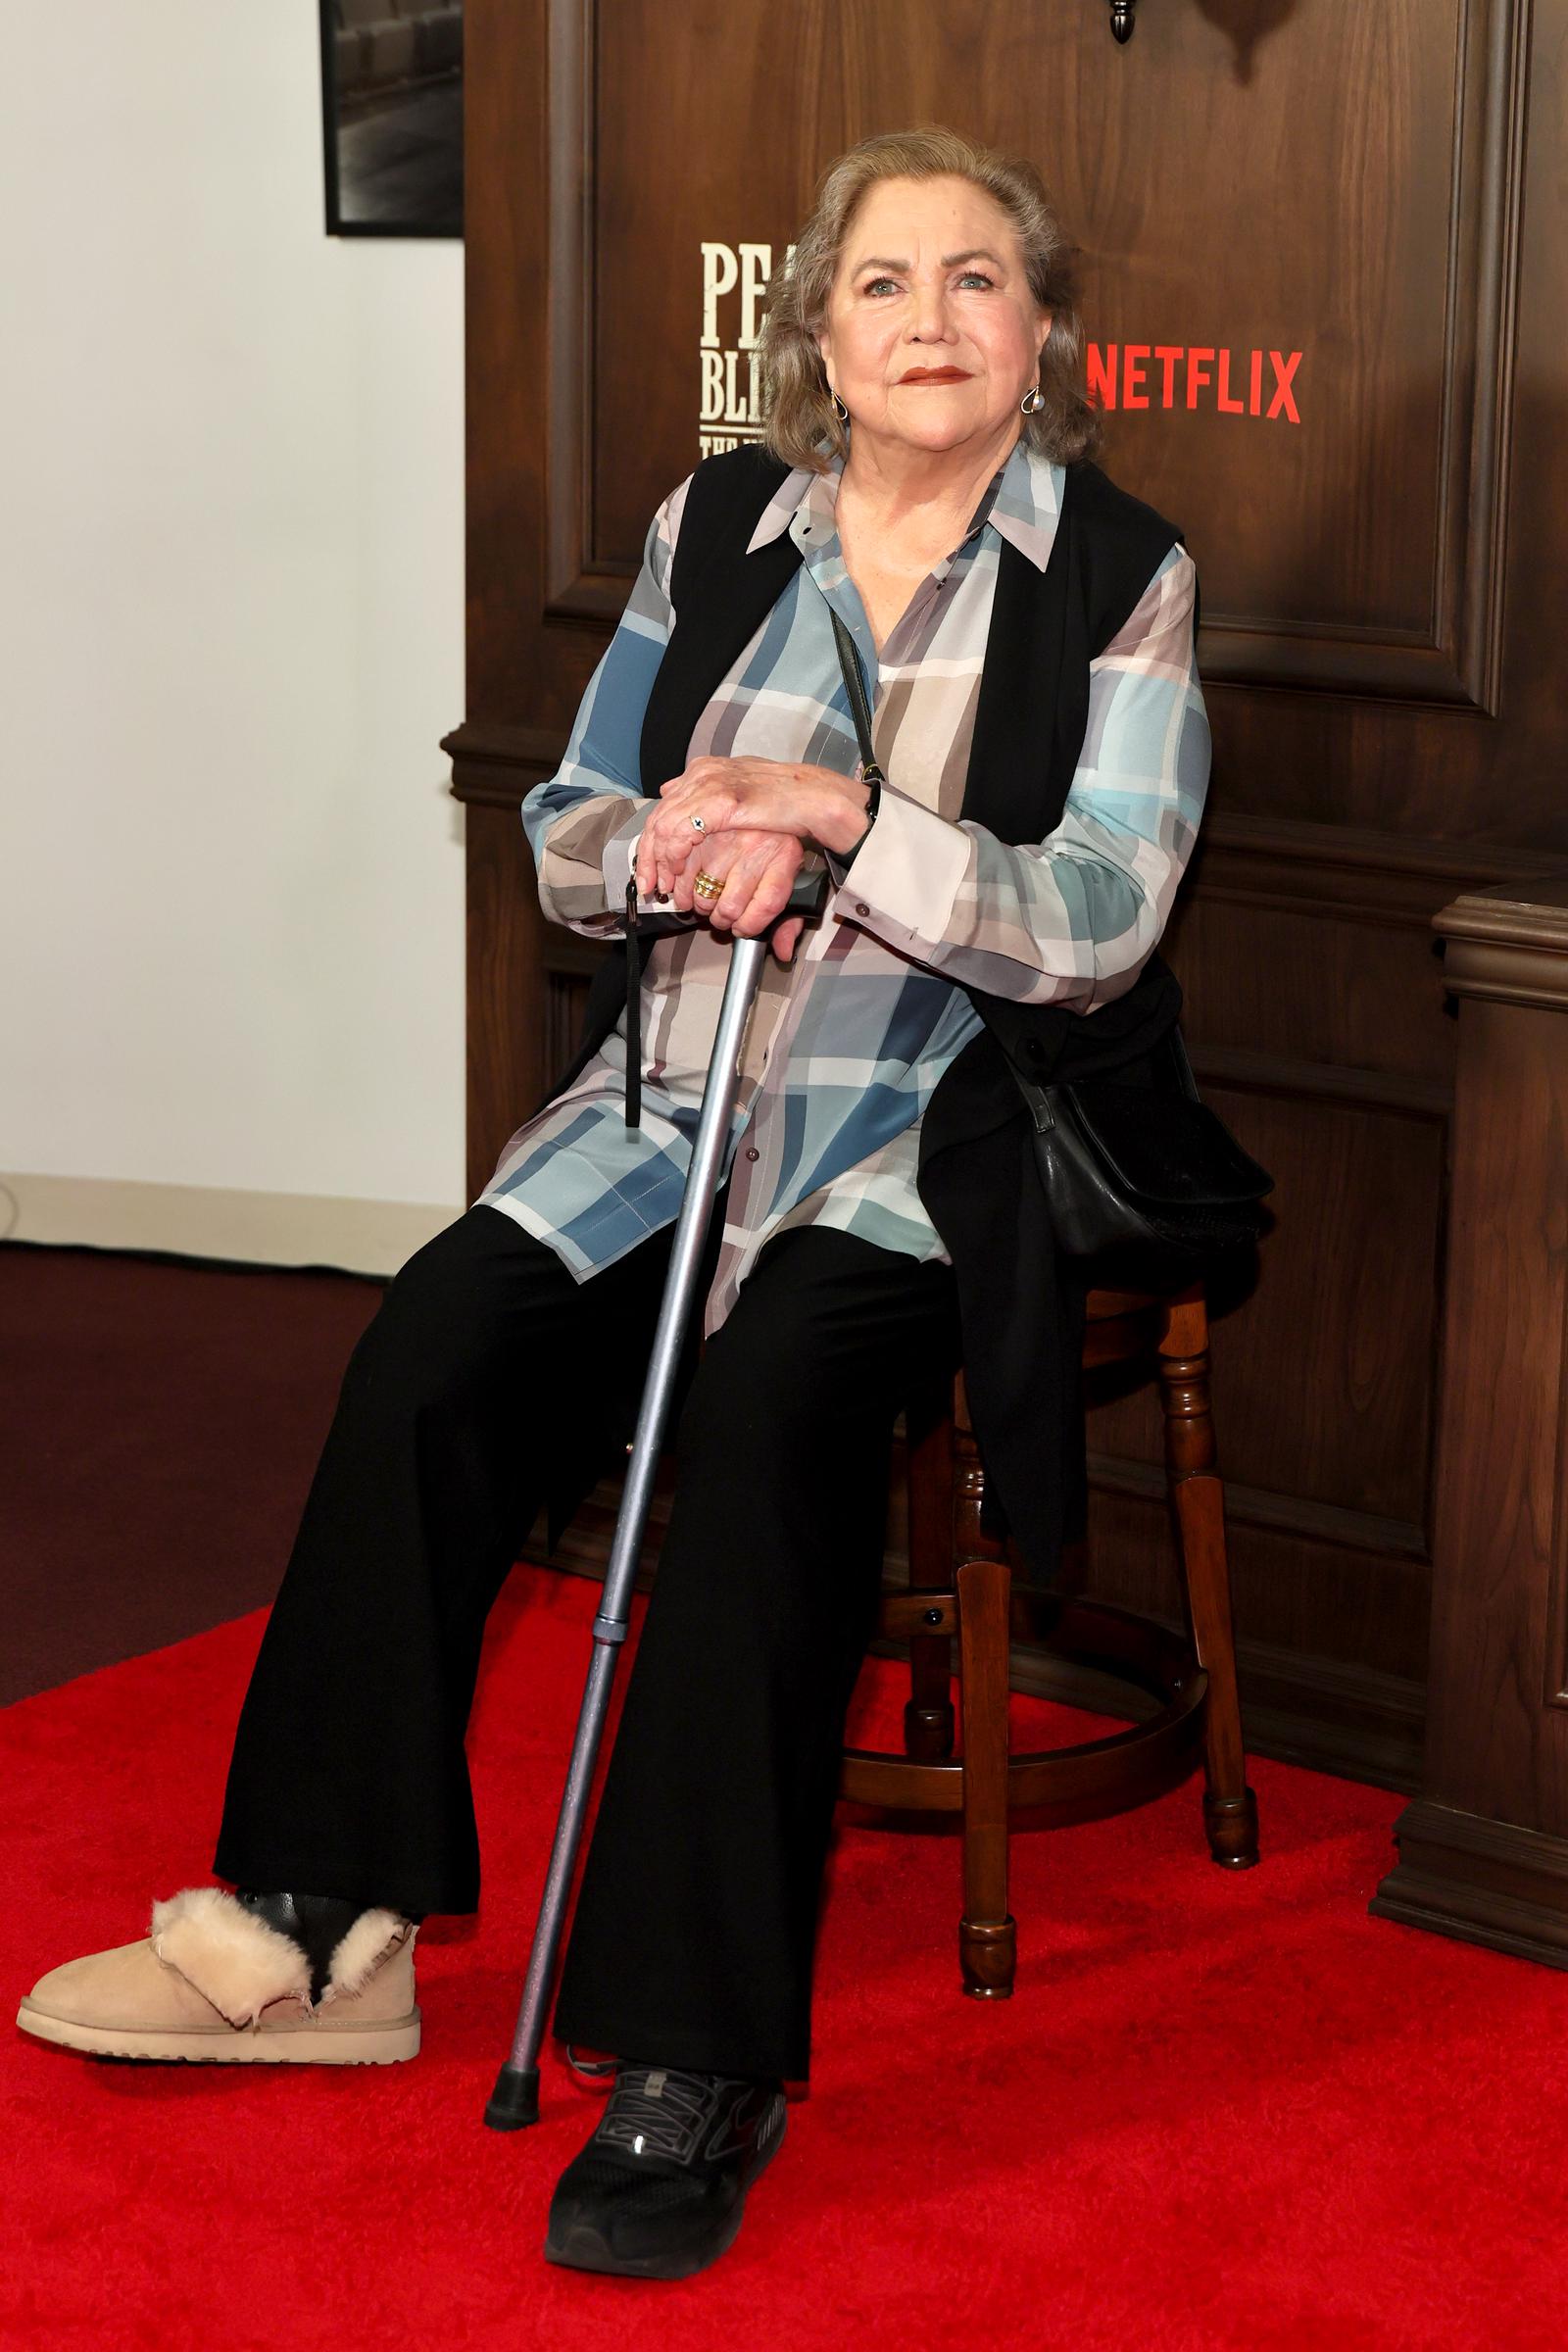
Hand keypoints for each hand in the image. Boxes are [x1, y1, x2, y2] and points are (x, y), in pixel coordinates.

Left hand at [638, 755, 870, 896]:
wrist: (812, 795)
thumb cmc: (783, 798)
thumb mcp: (739, 786)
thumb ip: (705, 788)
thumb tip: (669, 788)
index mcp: (703, 771)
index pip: (661, 810)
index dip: (649, 847)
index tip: (650, 877)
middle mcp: (702, 776)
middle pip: (657, 822)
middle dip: (653, 864)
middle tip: (658, 892)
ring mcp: (710, 786)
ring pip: (666, 832)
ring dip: (666, 868)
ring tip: (680, 895)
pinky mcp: (722, 802)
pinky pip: (682, 834)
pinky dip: (676, 859)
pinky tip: (685, 878)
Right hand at [670, 827, 809, 963]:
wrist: (768, 796)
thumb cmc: (775, 839)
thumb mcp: (792, 874)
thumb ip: (790, 920)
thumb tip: (783, 951)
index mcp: (783, 855)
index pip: (767, 906)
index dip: (750, 926)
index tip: (742, 929)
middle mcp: (756, 844)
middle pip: (729, 907)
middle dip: (719, 918)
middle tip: (718, 913)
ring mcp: (727, 835)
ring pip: (702, 893)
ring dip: (696, 905)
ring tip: (700, 899)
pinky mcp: (701, 827)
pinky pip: (680, 867)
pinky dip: (675, 883)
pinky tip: (681, 884)